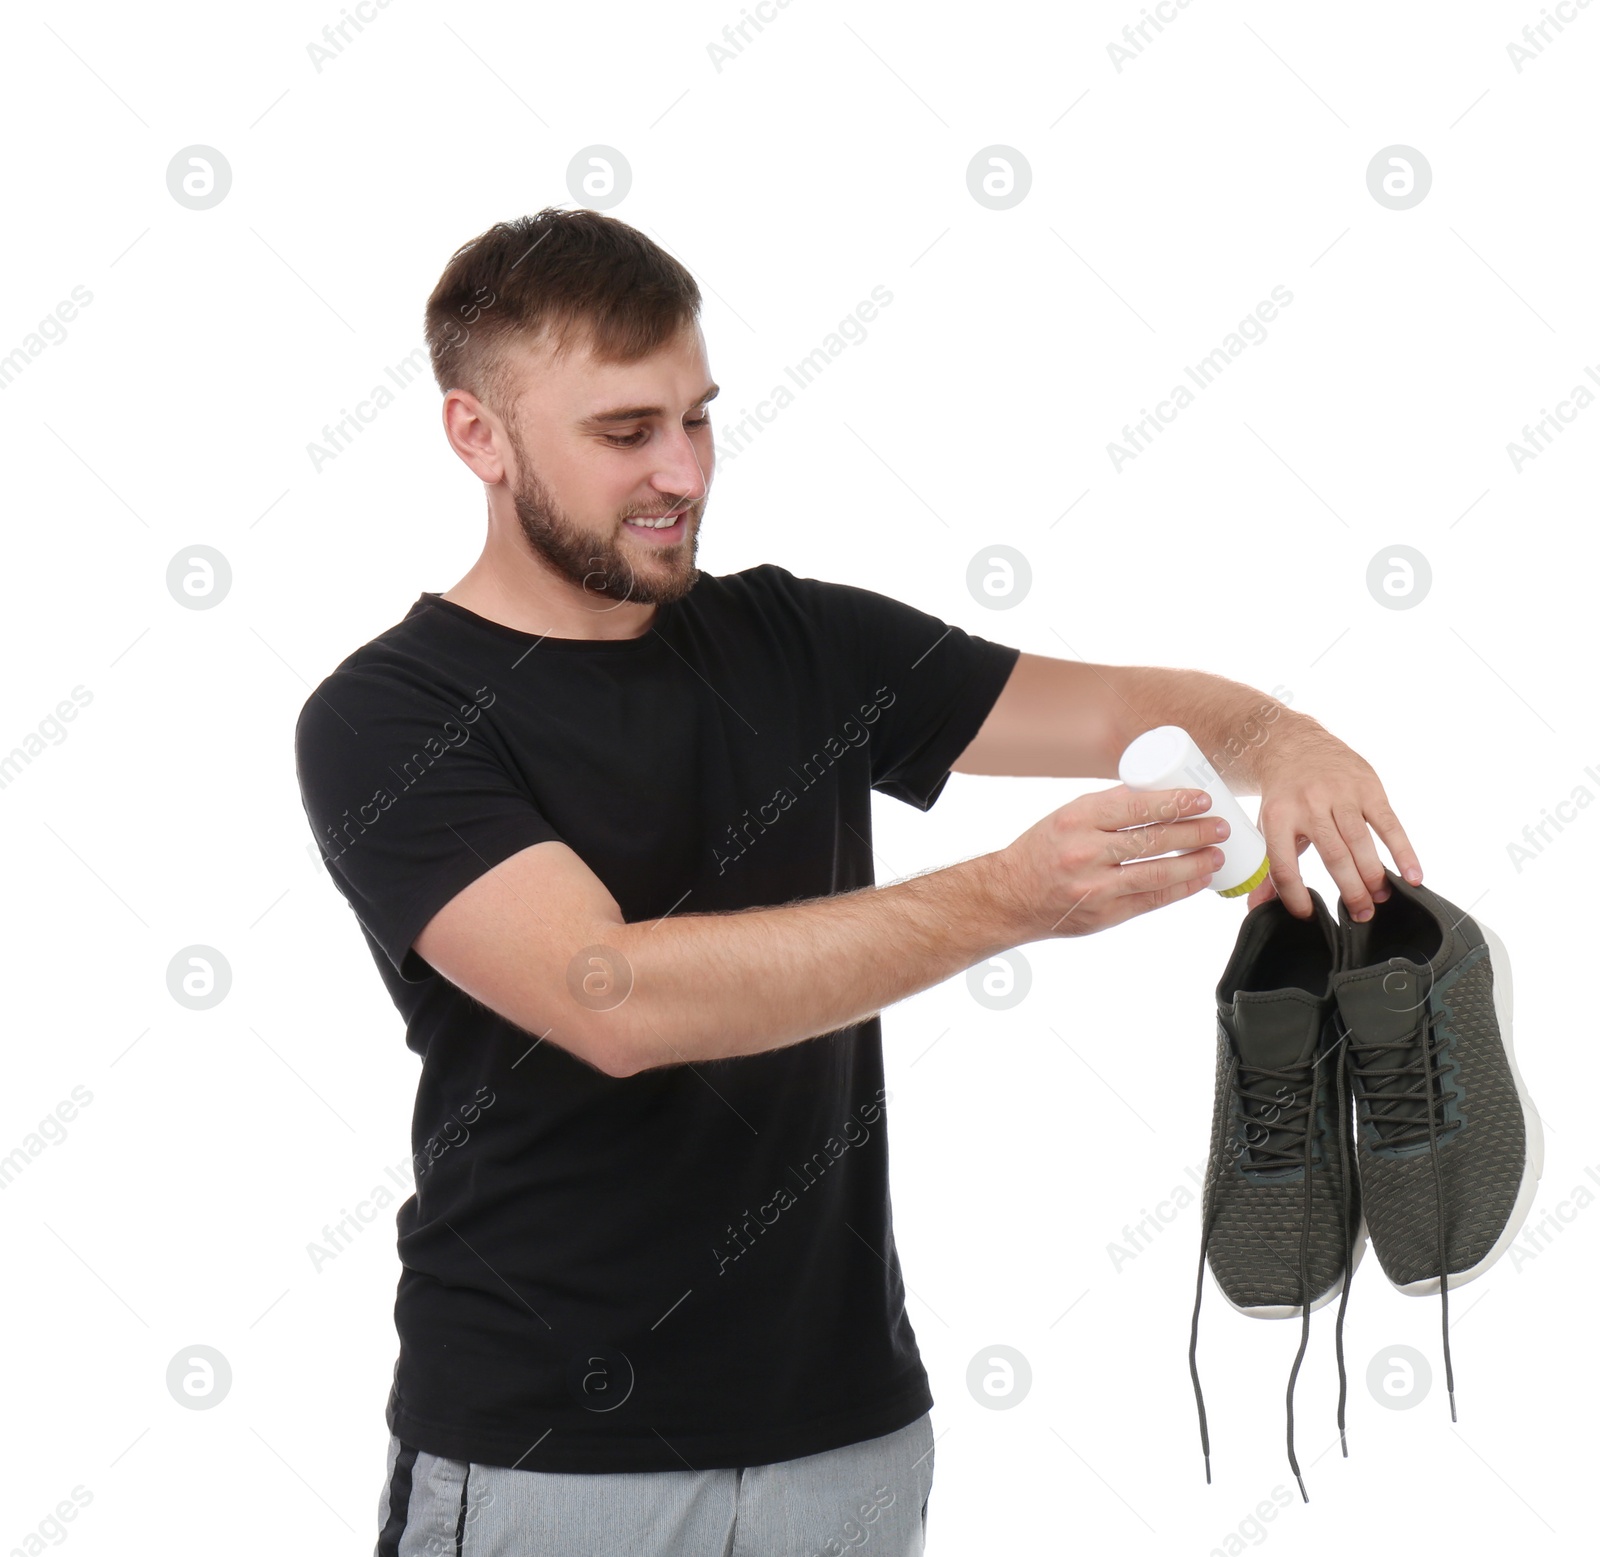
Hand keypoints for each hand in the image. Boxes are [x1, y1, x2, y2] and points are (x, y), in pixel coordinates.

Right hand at [996, 785, 1227, 939]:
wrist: (1010, 896)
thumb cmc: (1043, 850)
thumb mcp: (1067, 816)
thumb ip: (1108, 808)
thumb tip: (1159, 793)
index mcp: (1076, 819)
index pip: (1135, 807)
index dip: (1174, 803)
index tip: (1202, 799)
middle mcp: (1085, 853)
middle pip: (1152, 840)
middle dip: (1194, 832)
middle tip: (1220, 825)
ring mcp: (1095, 888)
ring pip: (1156, 874)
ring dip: (1194, 863)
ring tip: (1218, 854)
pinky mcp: (1103, 915)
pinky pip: (1151, 901)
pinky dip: (1179, 890)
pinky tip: (1198, 879)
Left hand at [1245, 724, 1419, 921]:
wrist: (1294, 746)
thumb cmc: (1285, 797)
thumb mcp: (1270, 828)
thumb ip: (1267, 868)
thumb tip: (1258, 908)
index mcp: (1279, 817)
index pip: (1285, 865)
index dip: (1295, 895)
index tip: (1308, 915)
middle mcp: (1310, 805)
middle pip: (1333, 856)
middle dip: (1350, 890)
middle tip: (1361, 915)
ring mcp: (1341, 795)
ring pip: (1361, 843)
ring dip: (1374, 876)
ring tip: (1380, 899)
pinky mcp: (1368, 788)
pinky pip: (1389, 824)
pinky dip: (1404, 852)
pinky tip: (1413, 876)